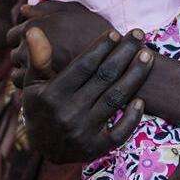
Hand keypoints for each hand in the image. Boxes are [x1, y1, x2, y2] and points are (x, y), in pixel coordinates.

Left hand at [10, 0, 112, 81]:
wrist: (114, 62)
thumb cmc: (96, 33)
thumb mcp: (75, 12)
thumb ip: (48, 8)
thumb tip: (24, 9)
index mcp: (34, 26)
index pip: (12, 35)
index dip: (23, 40)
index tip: (34, 44)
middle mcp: (30, 46)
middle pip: (14, 55)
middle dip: (24, 57)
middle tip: (40, 60)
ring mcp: (33, 68)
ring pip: (18, 73)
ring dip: (27, 74)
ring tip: (45, 73)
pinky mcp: (41, 88)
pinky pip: (27, 87)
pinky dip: (34, 86)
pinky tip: (48, 84)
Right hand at [16, 27, 156, 163]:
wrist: (42, 149)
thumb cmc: (40, 108)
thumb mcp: (32, 84)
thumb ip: (38, 58)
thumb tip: (34, 30)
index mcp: (52, 94)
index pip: (83, 66)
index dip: (101, 47)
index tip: (115, 33)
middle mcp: (69, 113)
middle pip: (104, 78)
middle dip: (124, 53)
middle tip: (139, 35)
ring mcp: (84, 132)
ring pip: (115, 99)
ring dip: (134, 76)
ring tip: (147, 56)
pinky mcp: (96, 148)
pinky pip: (120, 132)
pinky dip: (132, 116)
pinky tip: (141, 99)